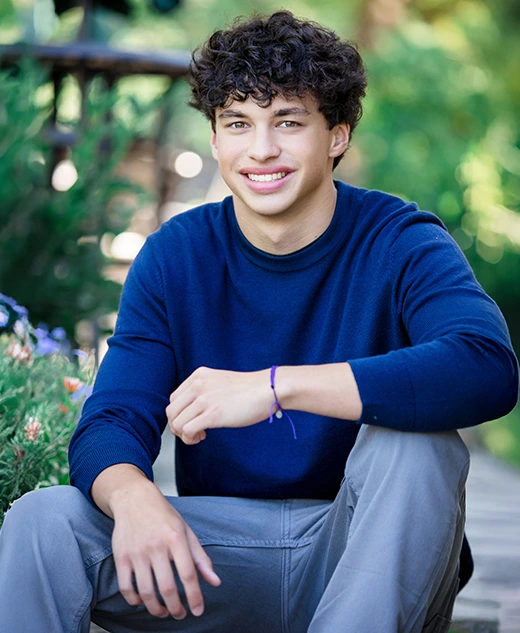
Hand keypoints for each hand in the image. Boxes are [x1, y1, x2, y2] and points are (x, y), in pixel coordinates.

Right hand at [109, 476, 220, 618]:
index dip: (195, 596)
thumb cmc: (164, 516)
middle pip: (167, 587)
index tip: (198, 611)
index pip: (188, 574)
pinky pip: (126, 587)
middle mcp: (156, 546)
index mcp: (176, 538)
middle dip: (176, 608)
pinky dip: (134, 600)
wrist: (135, 499)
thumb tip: (215, 582)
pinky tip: (143, 602)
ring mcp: (137, 552)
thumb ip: (201, 558)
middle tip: (180, 615)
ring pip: (146, 591)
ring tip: (163, 612)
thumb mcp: (187, 531)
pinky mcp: (121, 556)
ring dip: (156, 609)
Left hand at [166, 366, 272, 444]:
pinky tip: (202, 437)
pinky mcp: (212, 414)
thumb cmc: (250, 389)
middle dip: (178, 426)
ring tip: (198, 435)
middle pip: (171, 411)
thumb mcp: (220, 381)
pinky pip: (187, 430)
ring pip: (176, 422)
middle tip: (192, 432)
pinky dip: (190, 438)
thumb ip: (205, 390)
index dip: (179, 414)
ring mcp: (204, 399)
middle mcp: (198, 385)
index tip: (192, 420)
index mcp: (199, 375)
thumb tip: (194, 409)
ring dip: (184, 434)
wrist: (268, 389)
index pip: (174, 398)